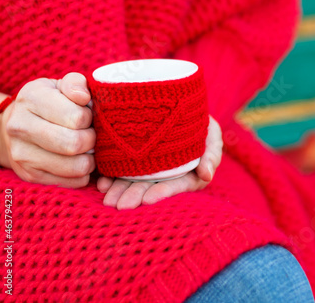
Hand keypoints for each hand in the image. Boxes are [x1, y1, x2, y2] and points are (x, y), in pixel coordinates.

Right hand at [0, 73, 95, 187]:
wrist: (18, 125)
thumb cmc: (51, 103)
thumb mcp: (61, 86)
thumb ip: (76, 84)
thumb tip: (83, 97)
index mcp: (31, 98)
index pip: (76, 117)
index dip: (90, 118)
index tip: (87, 116)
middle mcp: (20, 126)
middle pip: (74, 144)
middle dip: (92, 140)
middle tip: (91, 135)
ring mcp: (22, 154)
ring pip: (75, 167)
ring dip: (90, 159)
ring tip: (87, 149)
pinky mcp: (30, 175)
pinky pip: (73, 182)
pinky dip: (83, 174)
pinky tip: (78, 160)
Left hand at [97, 116, 222, 209]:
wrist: (182, 109)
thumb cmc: (202, 125)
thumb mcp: (212, 136)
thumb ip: (212, 154)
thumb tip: (206, 175)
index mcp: (187, 175)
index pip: (174, 186)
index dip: (161, 192)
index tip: (147, 200)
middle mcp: (166, 175)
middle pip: (149, 188)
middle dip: (133, 196)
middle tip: (116, 204)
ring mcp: (149, 168)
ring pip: (133, 181)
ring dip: (119, 190)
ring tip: (106, 197)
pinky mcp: (135, 158)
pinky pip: (121, 169)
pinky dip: (112, 176)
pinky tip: (102, 181)